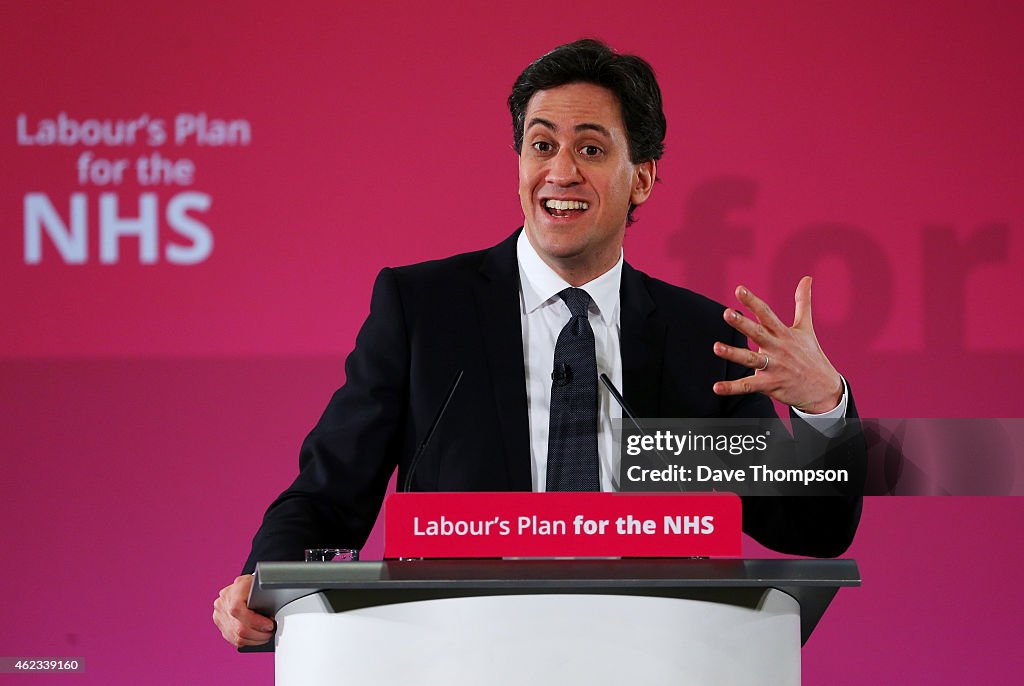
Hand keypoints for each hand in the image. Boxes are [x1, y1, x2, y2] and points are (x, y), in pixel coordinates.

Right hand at [213, 574, 274, 646]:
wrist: (241, 586)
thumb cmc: (253, 585)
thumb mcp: (260, 585)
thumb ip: (265, 595)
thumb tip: (274, 612)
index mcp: (233, 591)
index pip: (238, 610)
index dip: (256, 622)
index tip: (270, 625)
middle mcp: (223, 604)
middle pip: (239, 628)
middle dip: (259, 634)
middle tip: (271, 632)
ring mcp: (219, 615)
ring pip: (237, 637)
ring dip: (255, 640)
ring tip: (266, 635)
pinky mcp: (220, 625)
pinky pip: (234, 639)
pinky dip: (248, 641)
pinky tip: (257, 637)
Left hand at [712, 277, 842, 413]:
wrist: (824, 389)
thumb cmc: (812, 355)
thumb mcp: (807, 328)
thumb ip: (803, 302)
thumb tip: (807, 277)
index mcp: (784, 333)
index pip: (766, 314)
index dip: (752, 302)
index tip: (739, 290)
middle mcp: (778, 348)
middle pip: (758, 333)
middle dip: (742, 324)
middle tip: (727, 313)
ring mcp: (774, 367)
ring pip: (751, 359)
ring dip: (733, 354)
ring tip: (716, 347)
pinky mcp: (770, 385)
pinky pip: (748, 386)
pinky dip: (732, 388)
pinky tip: (716, 387)